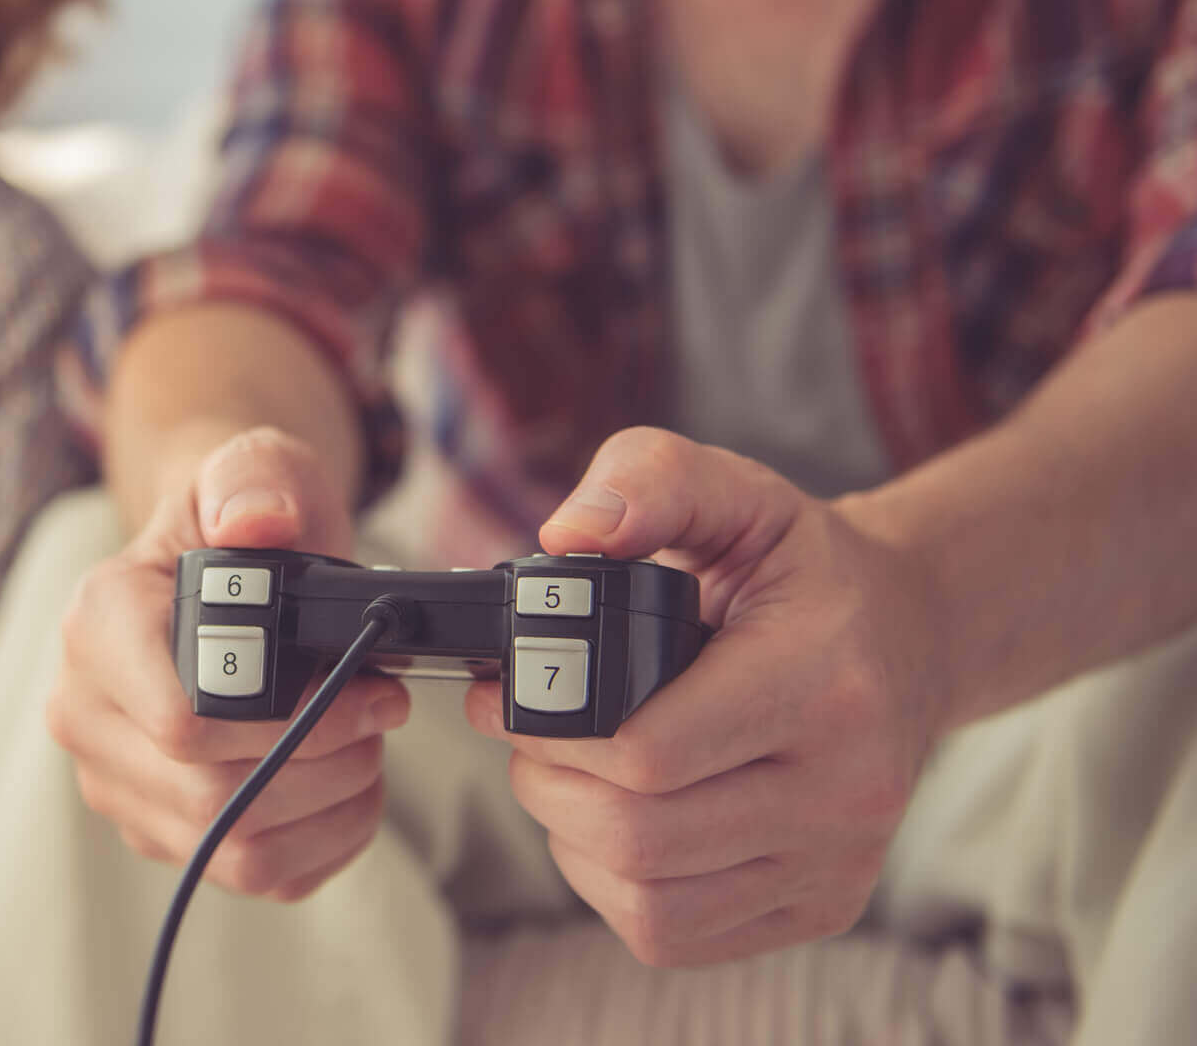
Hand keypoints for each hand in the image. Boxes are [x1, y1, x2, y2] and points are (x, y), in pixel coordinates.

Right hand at [44, 426, 411, 900]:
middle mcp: (85, 712)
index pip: (180, 721)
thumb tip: (258, 525)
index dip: (293, 722)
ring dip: (330, 809)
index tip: (367, 686)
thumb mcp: (254, 465)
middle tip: (382, 714)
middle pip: (212, 796)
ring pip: (234, 849)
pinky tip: (349, 789)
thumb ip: (255, 479)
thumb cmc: (241, 514)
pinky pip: (252, 875)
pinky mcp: (156, 828)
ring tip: (370, 750)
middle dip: (325, 764)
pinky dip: (324, 844)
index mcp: (97, 624)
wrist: (224, 559)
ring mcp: (115, 780)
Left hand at [463, 427, 947, 966]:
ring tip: (567, 775)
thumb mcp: (734, 492)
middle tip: (525, 735)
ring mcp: (839, 862)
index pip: (647, 750)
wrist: (909, 636)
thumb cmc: (801, 569)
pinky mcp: (820, 908)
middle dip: (546, 782)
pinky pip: (674, 933)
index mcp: (824, 681)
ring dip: (572, 838)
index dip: (547, 727)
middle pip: (637, 833)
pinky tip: (613, 824)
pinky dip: (614, 886)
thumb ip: (647, 482)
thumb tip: (569, 535)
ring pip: (649, 898)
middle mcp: (848, 788)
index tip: (505, 693)